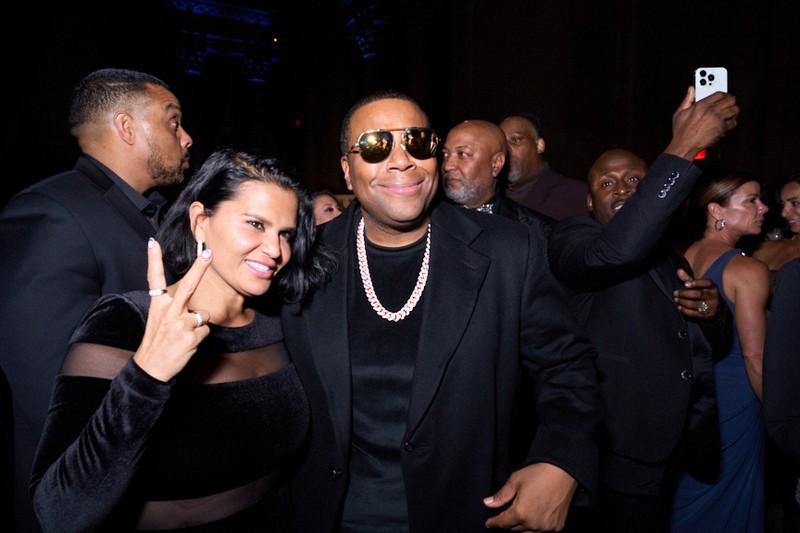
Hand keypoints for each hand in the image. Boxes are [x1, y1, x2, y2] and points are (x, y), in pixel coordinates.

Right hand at [133, 238, 212, 381]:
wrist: (151, 367)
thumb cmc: (158, 341)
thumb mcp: (158, 319)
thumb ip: (172, 306)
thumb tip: (191, 301)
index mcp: (158, 304)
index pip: (154, 278)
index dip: (153, 259)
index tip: (153, 242)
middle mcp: (168, 311)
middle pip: (188, 285)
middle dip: (200, 267)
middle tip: (209, 252)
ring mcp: (179, 323)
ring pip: (204, 314)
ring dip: (199, 324)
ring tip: (185, 334)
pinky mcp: (189, 336)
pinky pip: (206, 330)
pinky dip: (200, 337)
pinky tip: (188, 343)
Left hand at [483, 462, 577, 531]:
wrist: (563, 472)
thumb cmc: (539, 473)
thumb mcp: (515, 481)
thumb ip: (501, 496)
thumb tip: (488, 503)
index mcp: (521, 513)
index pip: (502, 523)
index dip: (494, 523)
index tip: (489, 523)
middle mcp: (533, 523)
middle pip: (514, 530)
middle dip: (507, 524)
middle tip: (504, 518)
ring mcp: (546, 527)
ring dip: (520, 528)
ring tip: (518, 519)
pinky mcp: (557, 527)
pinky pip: (541, 532)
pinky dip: (535, 528)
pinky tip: (533, 520)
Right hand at [665, 86, 739, 160]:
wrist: (684, 145)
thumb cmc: (681, 132)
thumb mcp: (679, 113)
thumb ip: (687, 100)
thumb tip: (691, 90)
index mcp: (702, 105)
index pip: (719, 94)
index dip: (723, 94)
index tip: (724, 96)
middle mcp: (711, 110)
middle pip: (730, 99)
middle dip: (731, 100)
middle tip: (730, 103)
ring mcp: (718, 119)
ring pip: (735, 110)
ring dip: (734, 111)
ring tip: (731, 112)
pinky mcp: (722, 128)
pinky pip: (734, 122)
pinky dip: (732, 122)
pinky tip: (728, 123)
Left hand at [674, 268, 722, 319]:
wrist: (718, 309)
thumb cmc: (705, 294)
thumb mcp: (700, 286)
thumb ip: (689, 279)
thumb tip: (678, 270)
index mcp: (713, 287)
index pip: (706, 283)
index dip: (696, 283)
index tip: (685, 284)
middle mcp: (714, 297)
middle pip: (698, 294)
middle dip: (684, 293)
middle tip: (675, 293)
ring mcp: (712, 307)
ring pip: (695, 304)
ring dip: (683, 302)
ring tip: (676, 299)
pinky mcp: (708, 316)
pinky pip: (695, 314)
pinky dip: (685, 310)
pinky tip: (679, 307)